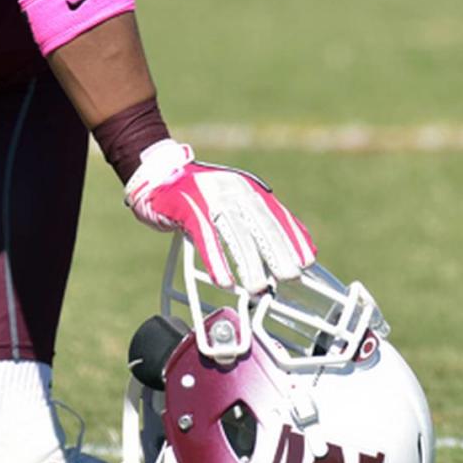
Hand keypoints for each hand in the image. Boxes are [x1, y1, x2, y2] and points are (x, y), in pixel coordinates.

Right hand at [124, 139, 314, 290]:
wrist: (154, 173)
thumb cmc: (194, 195)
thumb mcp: (228, 200)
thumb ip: (251, 218)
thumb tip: (280, 247)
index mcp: (246, 188)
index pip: (275, 214)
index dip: (292, 237)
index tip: (307, 261)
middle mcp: (232, 188)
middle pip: (260, 224)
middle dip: (277, 252)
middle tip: (290, 278)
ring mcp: (209, 195)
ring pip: (235, 233)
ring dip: (248, 263)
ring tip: (258, 289)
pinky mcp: (186, 205)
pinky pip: (204, 236)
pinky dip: (216, 260)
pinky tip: (223, 280)